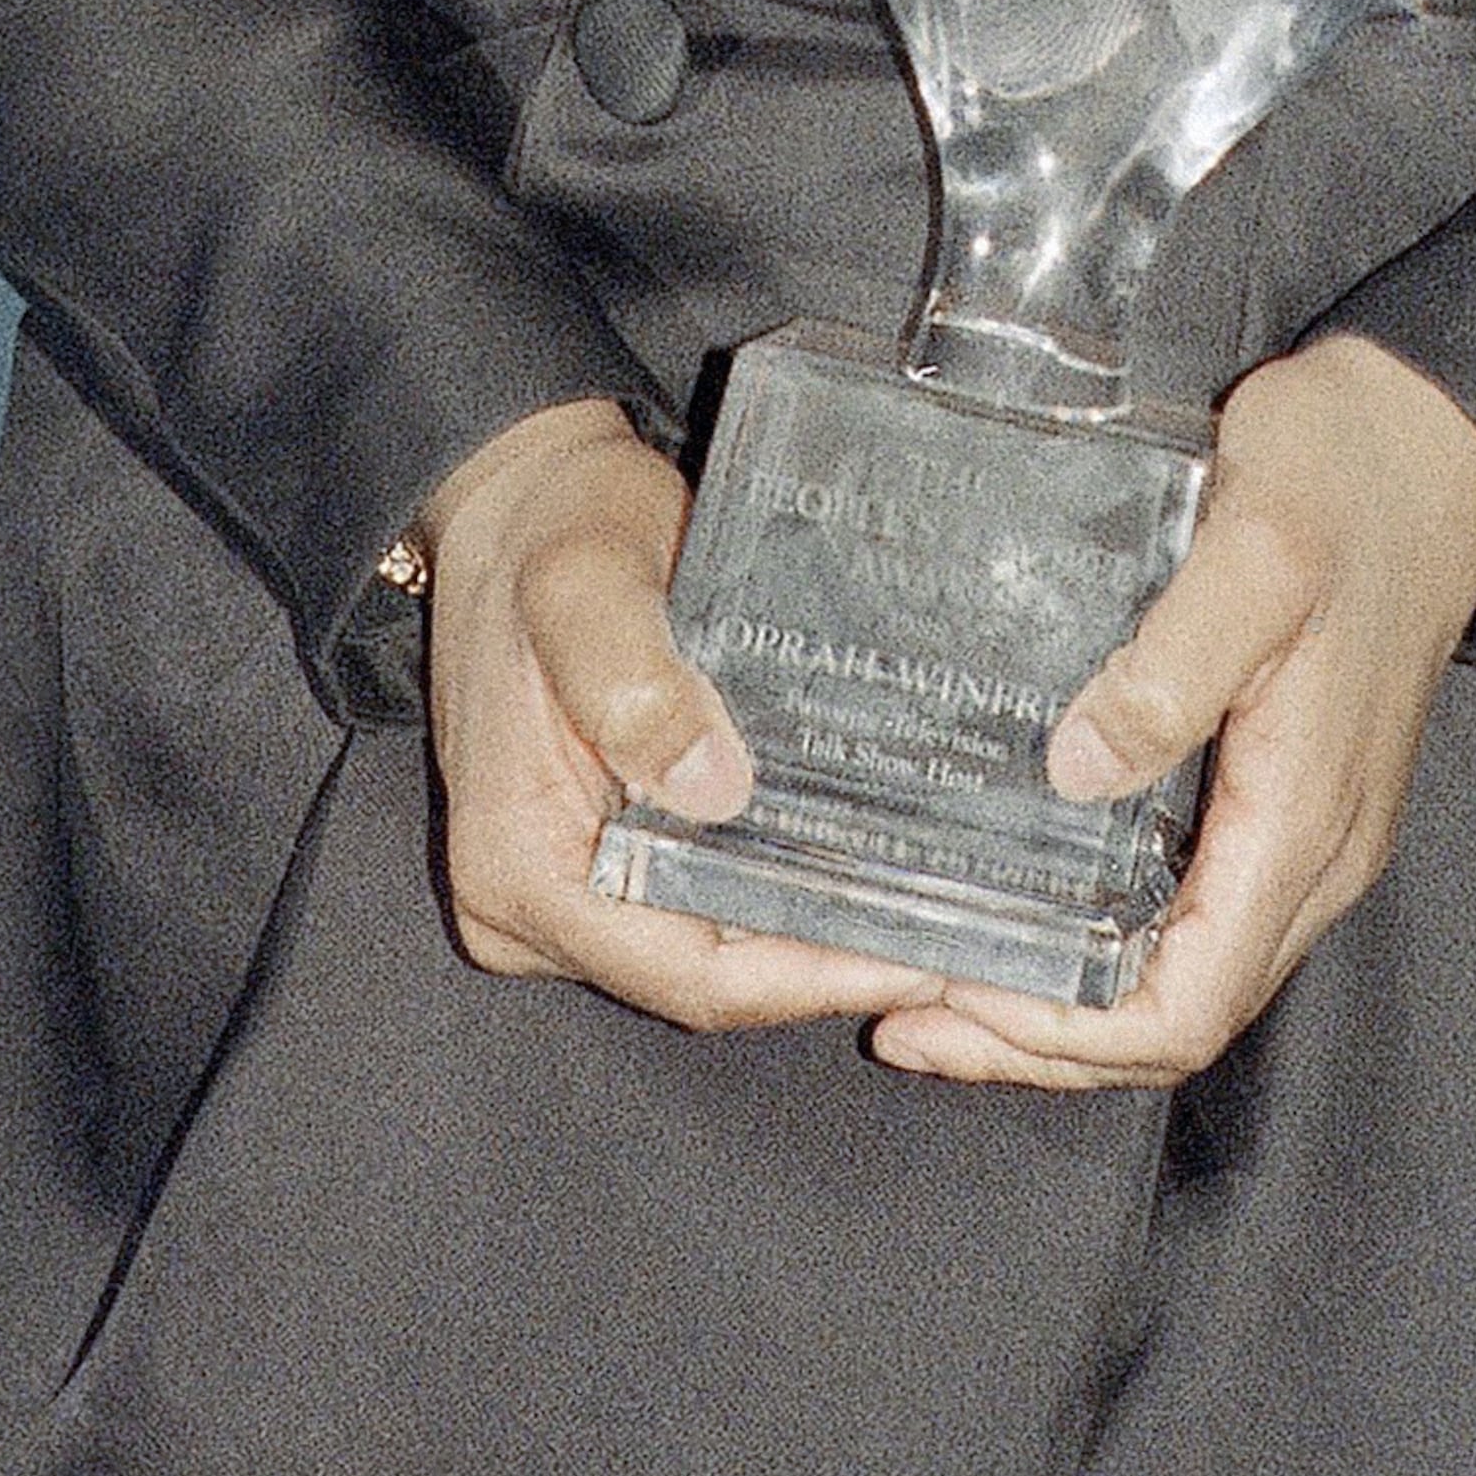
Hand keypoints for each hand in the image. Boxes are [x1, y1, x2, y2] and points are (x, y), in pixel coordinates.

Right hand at [412, 395, 903, 1033]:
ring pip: (711, 954)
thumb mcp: (588, 586)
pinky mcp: (597, 857)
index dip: (809, 976)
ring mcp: (562, 892)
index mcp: (517, 868)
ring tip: (935, 913)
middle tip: (957, 941)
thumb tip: (718, 788)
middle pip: (707, 980)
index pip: (688, 973)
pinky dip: (780, 895)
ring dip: (815, 937)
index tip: (919, 956)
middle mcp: (527, 907)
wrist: (521, 495)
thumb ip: (635, 683)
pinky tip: (866, 871)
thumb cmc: (553, 530)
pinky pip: (700, 904)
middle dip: (832, 965)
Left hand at [863, 332, 1475, 1094]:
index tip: (956, 998)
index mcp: (1304, 816)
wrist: (1434, 431)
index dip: (1067, 1037)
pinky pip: (1196, 912)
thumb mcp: (1252, 549)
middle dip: (1041, 1042)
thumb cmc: (1348, 474)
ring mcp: (1310, 827)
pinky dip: (1107, 939)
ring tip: (944, 979)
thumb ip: (1173, 666)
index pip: (1187, 1008)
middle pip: (1177, 1019)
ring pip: (1186, 975)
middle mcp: (1317, 851)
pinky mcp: (1292, 790)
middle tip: (910, 1018)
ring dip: (1066, 1003)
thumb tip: (1077, 770)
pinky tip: (1035, 899)